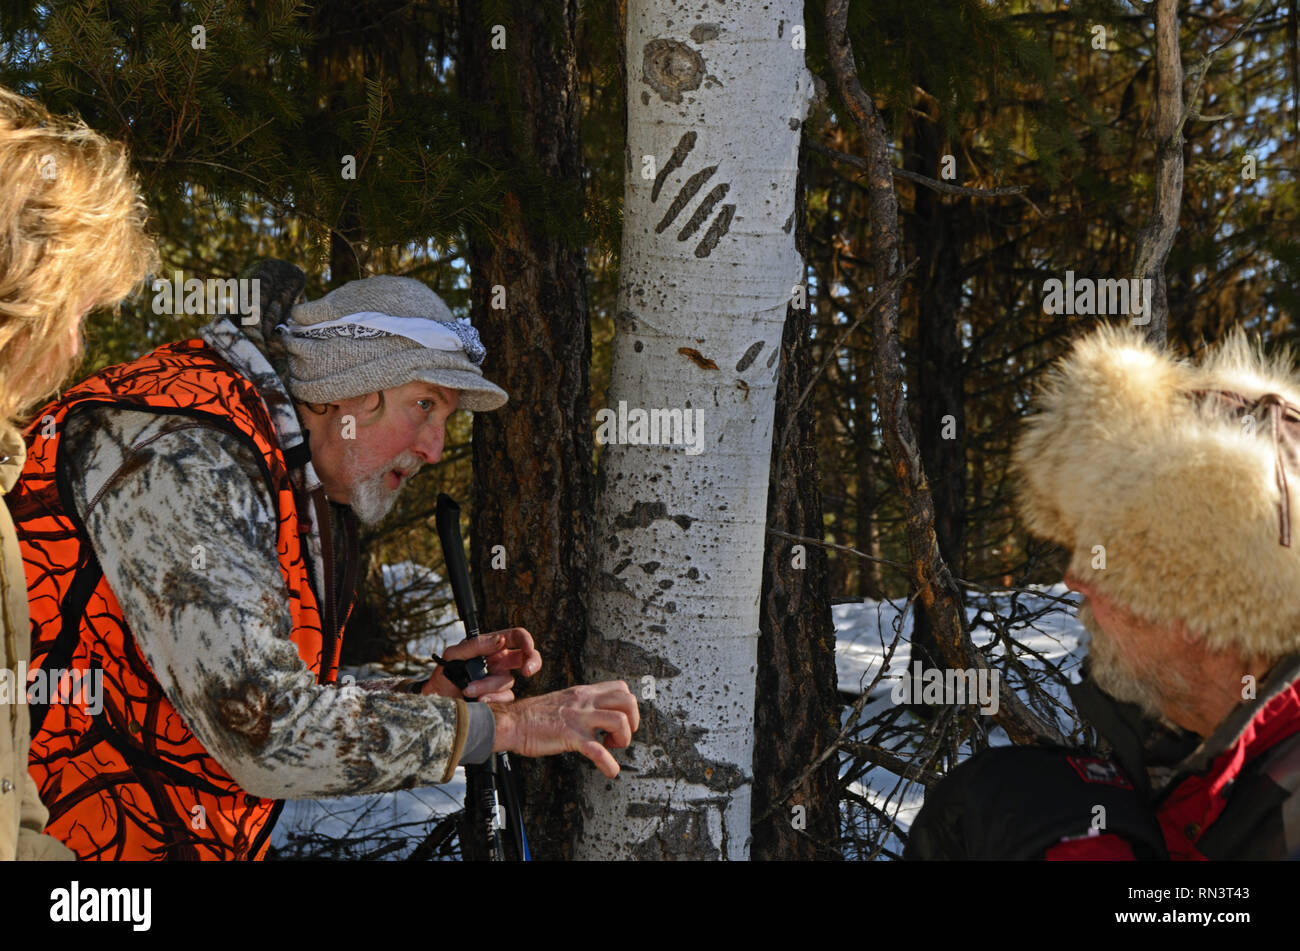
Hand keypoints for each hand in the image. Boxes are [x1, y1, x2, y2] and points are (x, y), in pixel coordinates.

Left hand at [422, 628, 540, 701]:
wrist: (437, 700)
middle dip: (533, 662)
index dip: (526, 640)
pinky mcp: (497, 697)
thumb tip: (500, 640)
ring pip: (508, 681)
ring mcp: (498, 679)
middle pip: (527, 657)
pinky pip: (506, 697)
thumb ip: (476, 645)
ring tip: (469, 688)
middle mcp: (499, 661)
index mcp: (492, 646)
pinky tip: (477, 700)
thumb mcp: (454, 654)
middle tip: (528, 671)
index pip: (516, 637)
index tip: (528, 649)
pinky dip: (492, 698)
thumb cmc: (444, 673)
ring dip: (489, 685)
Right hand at [488, 681, 639, 778]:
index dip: (628, 706)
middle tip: (620, 736)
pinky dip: (608, 764)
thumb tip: (597, 715)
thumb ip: (582, 704)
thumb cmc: (533, 716)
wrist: (512, 722)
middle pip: (628, 701)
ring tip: (611, 748)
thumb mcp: (564, 700)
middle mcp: (585, 702)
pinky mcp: (571, 736)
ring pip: (619, 721)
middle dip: (633, 722)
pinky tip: (610, 771)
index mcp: (584, 693)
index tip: (621, 721)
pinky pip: (597, 751)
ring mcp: (579, 718)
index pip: (621, 688)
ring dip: (623, 739)